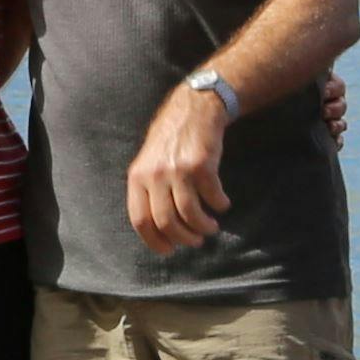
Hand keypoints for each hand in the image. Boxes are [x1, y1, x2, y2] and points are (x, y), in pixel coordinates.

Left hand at [124, 76, 234, 257]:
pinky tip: (222, 204)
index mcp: (137, 177)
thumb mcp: (149, 163)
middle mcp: (155, 175)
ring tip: (211, 228)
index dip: (155, 241)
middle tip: (196, 241)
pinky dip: (220, 205)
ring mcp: (178, 170)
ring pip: (190, 215)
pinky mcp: (202, 166)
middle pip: (167, 222)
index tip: (169, 250)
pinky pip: (212, 197)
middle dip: (184, 238)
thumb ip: (149, 191)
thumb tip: (160, 230)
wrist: (194, 108)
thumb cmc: (172, 141)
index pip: (140, 220)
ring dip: (203, 227)